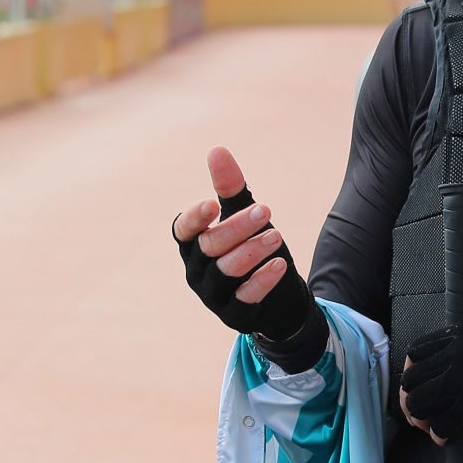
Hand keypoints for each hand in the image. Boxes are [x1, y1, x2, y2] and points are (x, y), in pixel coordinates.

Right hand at [172, 147, 315, 341]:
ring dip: (251, 251)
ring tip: (276, 234)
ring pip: (226, 272)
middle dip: (237, 227)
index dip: (194, 218)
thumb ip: (231, 188)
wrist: (279, 297)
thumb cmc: (253, 248)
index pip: (183, 230)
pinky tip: (280, 264)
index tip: (212, 203)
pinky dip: (261, 280)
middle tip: (266, 210)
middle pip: (209, 247)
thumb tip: (217, 149)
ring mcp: (214, 294)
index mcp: (193, 245)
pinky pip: (245, 297)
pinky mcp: (235, 313)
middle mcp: (197, 270)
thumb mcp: (245, 216)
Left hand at [398, 323, 462, 443]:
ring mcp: (460, 384)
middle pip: (411, 380)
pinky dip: (440, 434)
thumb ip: (452, 355)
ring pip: (417, 404)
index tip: (423, 384)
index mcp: (460, 335)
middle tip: (424, 410)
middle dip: (414, 398)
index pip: (415, 352)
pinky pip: (437, 426)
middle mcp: (456, 356)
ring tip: (434, 423)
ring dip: (422, 417)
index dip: (414, 372)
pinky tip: (449, 434)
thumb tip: (416, 382)